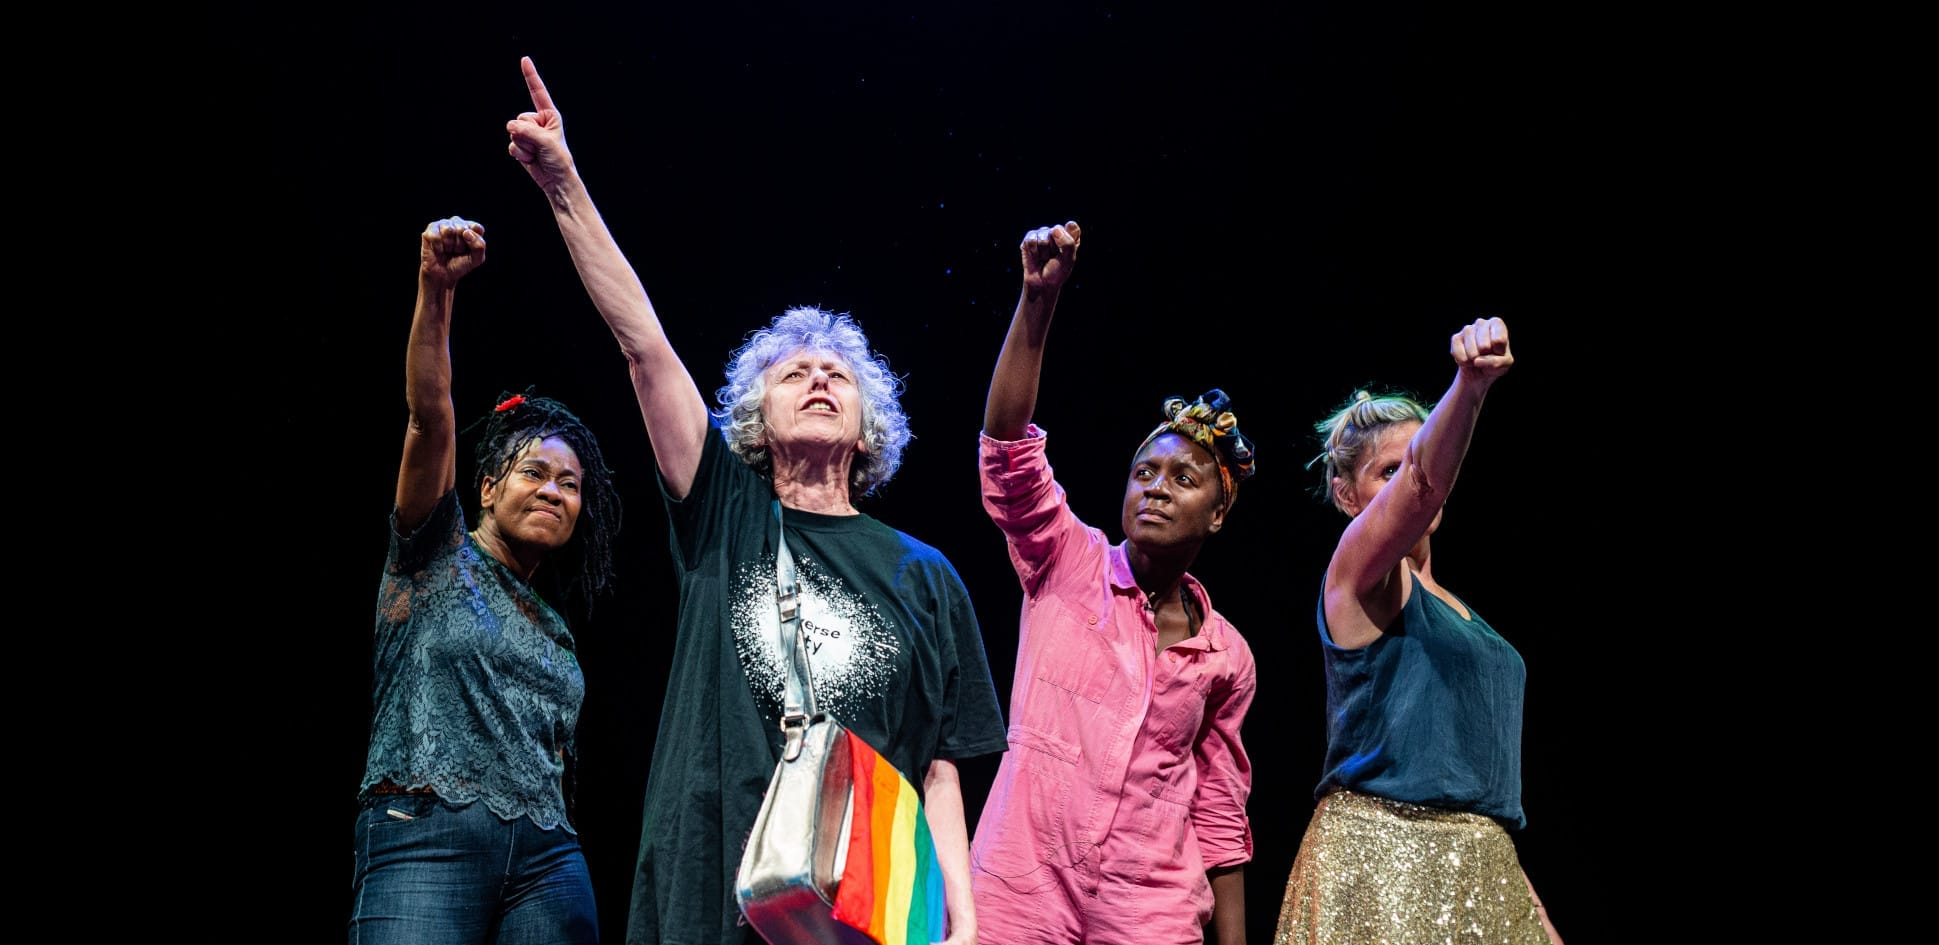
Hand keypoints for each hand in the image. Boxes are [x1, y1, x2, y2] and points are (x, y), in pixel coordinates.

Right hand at [421, 216, 485, 286]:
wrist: (443, 275)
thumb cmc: (460, 264)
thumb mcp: (476, 259)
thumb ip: (479, 245)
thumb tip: (466, 232)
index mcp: (471, 228)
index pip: (476, 227)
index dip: (473, 241)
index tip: (469, 249)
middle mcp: (457, 223)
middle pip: (462, 228)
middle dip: (460, 245)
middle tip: (457, 251)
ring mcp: (443, 224)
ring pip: (448, 229)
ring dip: (449, 245)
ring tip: (448, 250)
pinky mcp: (431, 229)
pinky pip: (436, 235)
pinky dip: (438, 247)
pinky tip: (439, 250)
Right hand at [506, 56, 572, 190]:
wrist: (556, 180)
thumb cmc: (558, 159)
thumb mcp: (547, 142)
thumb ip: (528, 132)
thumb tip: (511, 128)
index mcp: (549, 115)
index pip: (537, 92)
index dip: (530, 75)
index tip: (525, 59)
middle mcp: (537, 121)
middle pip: (519, 118)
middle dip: (527, 135)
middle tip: (540, 147)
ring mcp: (527, 133)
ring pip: (513, 132)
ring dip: (524, 146)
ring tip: (537, 153)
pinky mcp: (520, 144)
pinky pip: (511, 145)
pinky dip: (520, 154)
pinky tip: (531, 159)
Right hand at [1020, 220, 1080, 299]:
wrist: (1042, 283)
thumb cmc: (1057, 272)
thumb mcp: (1069, 260)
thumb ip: (1068, 243)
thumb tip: (1054, 230)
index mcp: (1071, 236)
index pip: (1072, 227)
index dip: (1068, 240)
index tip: (1066, 252)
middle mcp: (1056, 232)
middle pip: (1056, 230)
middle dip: (1054, 248)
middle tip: (1052, 258)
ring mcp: (1043, 234)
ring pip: (1043, 235)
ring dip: (1043, 251)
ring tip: (1043, 258)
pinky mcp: (1030, 238)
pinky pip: (1031, 239)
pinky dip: (1034, 251)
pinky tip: (1035, 256)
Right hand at [1451, 316, 1511, 381]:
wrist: (1480, 370)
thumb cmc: (1496, 361)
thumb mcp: (1506, 363)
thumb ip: (1498, 362)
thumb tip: (1477, 361)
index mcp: (1496, 323)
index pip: (1499, 340)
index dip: (1499, 351)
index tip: (1498, 351)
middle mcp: (1481, 323)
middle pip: (1484, 346)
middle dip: (1485, 356)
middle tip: (1486, 355)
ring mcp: (1467, 330)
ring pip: (1472, 352)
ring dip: (1475, 360)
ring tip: (1477, 358)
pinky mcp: (1455, 339)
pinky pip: (1460, 355)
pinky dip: (1465, 362)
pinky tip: (1468, 360)